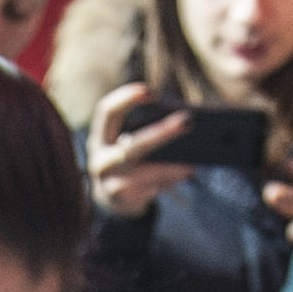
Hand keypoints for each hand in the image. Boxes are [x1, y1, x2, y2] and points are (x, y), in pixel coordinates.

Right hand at [86, 82, 192, 220]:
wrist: (113, 200)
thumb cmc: (130, 162)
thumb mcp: (132, 144)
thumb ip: (149, 133)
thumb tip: (186, 126)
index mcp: (101, 136)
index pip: (107, 112)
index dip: (125, 99)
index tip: (150, 91)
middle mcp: (100, 159)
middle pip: (131, 146)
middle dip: (161, 133)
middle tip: (187, 121)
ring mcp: (107, 182)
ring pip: (141, 172)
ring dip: (169, 166)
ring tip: (192, 161)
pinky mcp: (120, 200)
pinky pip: (146, 190)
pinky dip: (168, 180)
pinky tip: (185, 173)